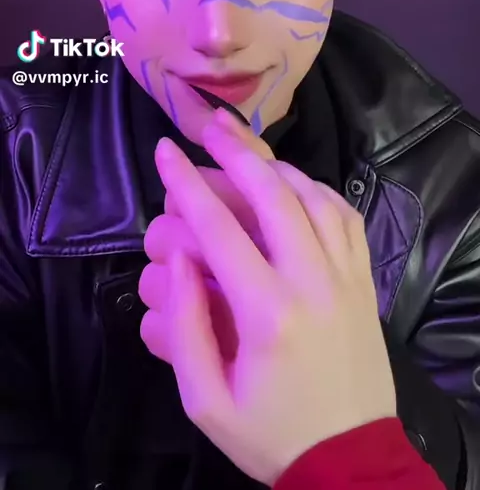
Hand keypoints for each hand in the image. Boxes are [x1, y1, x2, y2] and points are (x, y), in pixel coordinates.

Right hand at [140, 114, 396, 486]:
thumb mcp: (206, 402)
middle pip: (275, 196)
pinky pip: (347, 217)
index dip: (186, 185)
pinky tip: (296, 183)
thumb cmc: (269, 436)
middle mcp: (314, 283)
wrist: (350, 463)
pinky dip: (319, 189)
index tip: (164, 153)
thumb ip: (184, 328)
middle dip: (236, 153)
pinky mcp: (366, 283)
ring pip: (316, 197)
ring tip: (247, 149)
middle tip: (208, 127)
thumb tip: (177, 260)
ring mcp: (347, 278)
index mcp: (269, 314)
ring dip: (278, 166)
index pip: (220, 230)